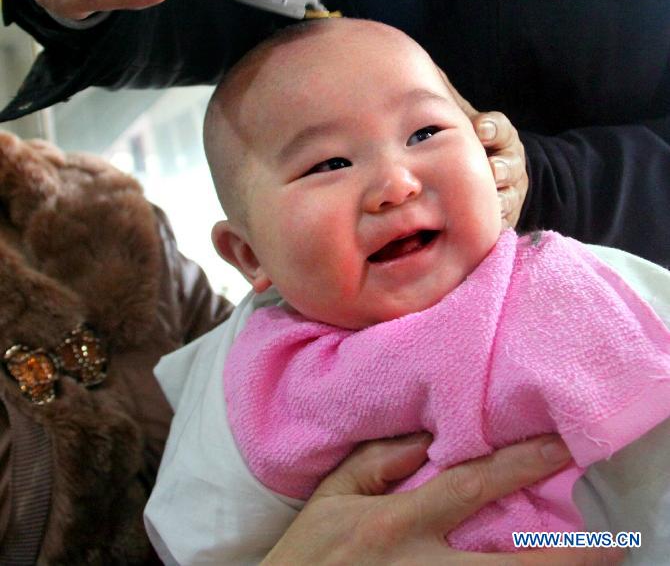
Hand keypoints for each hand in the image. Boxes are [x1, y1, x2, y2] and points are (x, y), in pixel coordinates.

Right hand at [262, 434, 622, 564]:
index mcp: (395, 524)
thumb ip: (378, 461)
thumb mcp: (331, 495)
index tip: (561, 446)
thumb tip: (427, 436)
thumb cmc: (306, 555)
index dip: (519, 464)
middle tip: (612, 547)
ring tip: (594, 565)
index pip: (469, 485)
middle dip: (562, 559)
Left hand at [443, 75, 527, 229]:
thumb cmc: (462, 142)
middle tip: (492, 170)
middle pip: (510, 165)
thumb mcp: (457, 119)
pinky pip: (501, 227)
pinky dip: (493, 229)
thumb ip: (443, 102)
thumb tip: (409, 68)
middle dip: (501, 167)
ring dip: (501, 202)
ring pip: (510, 198)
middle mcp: (508, 164)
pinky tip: (479, 236)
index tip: (480, 128)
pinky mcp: (505, 220)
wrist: (490, 175)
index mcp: (496, 137)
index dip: (492, 127)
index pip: (500, 128)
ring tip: (492, 207)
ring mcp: (509, 193)